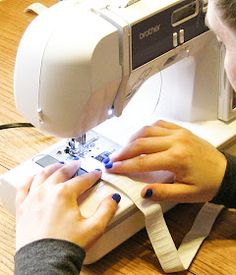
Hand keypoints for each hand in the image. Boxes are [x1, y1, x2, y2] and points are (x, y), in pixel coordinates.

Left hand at [16, 161, 119, 250]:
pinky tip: (34, 177)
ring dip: (52, 168)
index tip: (96, 173)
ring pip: (42, 175)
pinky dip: (30, 179)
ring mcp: (33, 198)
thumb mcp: (94, 228)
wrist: (45, 263)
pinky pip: (23, 187)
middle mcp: (47, 192)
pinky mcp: (22, 208)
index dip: (92, 176)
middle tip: (77, 164)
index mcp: (64, 194)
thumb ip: (106, 210)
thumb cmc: (66, 246)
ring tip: (58, 165)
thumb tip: (112, 199)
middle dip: (72, 167)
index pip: (82, 180)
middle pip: (61, 173)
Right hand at [105, 120, 226, 202]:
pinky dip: (147, 129)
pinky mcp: (181, 130)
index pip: (142, 162)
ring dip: (132, 138)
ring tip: (124, 148)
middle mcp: (176, 142)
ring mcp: (179, 133)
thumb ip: (163, 193)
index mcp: (177, 158)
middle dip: (123, 152)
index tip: (113, 168)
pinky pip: (160, 124)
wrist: (226, 173)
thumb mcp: (186, 195)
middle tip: (113, 159)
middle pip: (141, 143)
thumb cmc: (209, 184)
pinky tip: (142, 136)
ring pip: (148, 130)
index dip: (124, 166)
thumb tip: (144, 192)